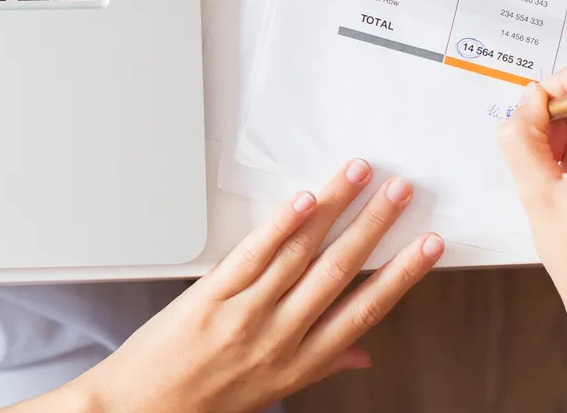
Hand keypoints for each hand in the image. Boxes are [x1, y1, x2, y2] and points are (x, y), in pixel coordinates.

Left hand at [2, 159, 443, 412]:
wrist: (137, 410)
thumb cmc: (202, 403)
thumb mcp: (271, 393)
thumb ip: (320, 365)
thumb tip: (362, 355)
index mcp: (300, 364)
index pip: (365, 310)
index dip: (402, 275)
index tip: (429, 246)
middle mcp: (279, 338)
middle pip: (339, 272)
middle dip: (376, 227)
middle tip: (402, 193)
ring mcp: (244, 315)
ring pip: (301, 254)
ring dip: (336, 209)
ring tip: (360, 176)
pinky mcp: (209, 297)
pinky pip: (252, 255)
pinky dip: (281, 225)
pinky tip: (304, 199)